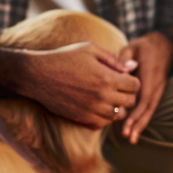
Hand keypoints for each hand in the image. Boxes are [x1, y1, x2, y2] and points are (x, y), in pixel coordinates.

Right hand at [16, 41, 139, 128]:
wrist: (38, 75)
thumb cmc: (63, 58)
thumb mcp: (89, 50)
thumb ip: (113, 59)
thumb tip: (131, 67)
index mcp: (107, 77)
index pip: (135, 85)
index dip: (132, 80)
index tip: (123, 76)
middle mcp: (102, 96)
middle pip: (130, 101)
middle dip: (127, 93)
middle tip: (117, 87)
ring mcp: (92, 109)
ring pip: (118, 115)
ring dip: (117, 106)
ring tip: (108, 96)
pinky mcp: (82, 118)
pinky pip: (103, 123)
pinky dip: (105, 116)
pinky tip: (98, 105)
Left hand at [117, 32, 172, 142]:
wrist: (165, 43)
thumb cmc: (145, 45)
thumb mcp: (133, 46)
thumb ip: (125, 58)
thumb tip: (125, 70)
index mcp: (150, 75)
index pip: (144, 98)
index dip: (135, 113)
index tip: (125, 124)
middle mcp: (156, 85)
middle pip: (148, 108)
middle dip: (138, 123)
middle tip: (127, 137)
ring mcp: (158, 88)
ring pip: (150, 110)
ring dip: (141, 124)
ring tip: (131, 139)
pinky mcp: (156, 91)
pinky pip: (150, 106)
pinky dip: (143, 118)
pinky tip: (135, 128)